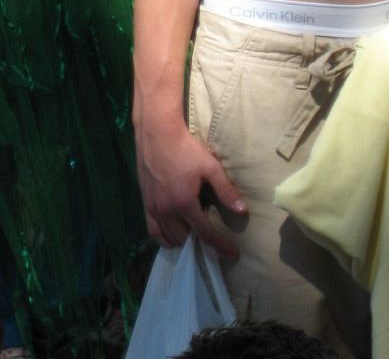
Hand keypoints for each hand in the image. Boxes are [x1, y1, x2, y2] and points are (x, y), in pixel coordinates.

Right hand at [136, 120, 246, 260]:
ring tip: (194, 234)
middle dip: (200, 241)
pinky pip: (153, 231)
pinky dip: (164, 238)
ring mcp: (154, 208)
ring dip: (184, 240)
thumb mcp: (210, 167)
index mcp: (185, 203)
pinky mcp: (145, 203)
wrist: (157, 133)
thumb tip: (243, 210)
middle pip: (186, 239)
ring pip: (170, 238)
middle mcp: (167, 210)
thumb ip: (225, 190)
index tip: (233, 255)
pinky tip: (173, 234)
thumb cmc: (185, 148)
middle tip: (211, 234)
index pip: (206, 234)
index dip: (221, 246)